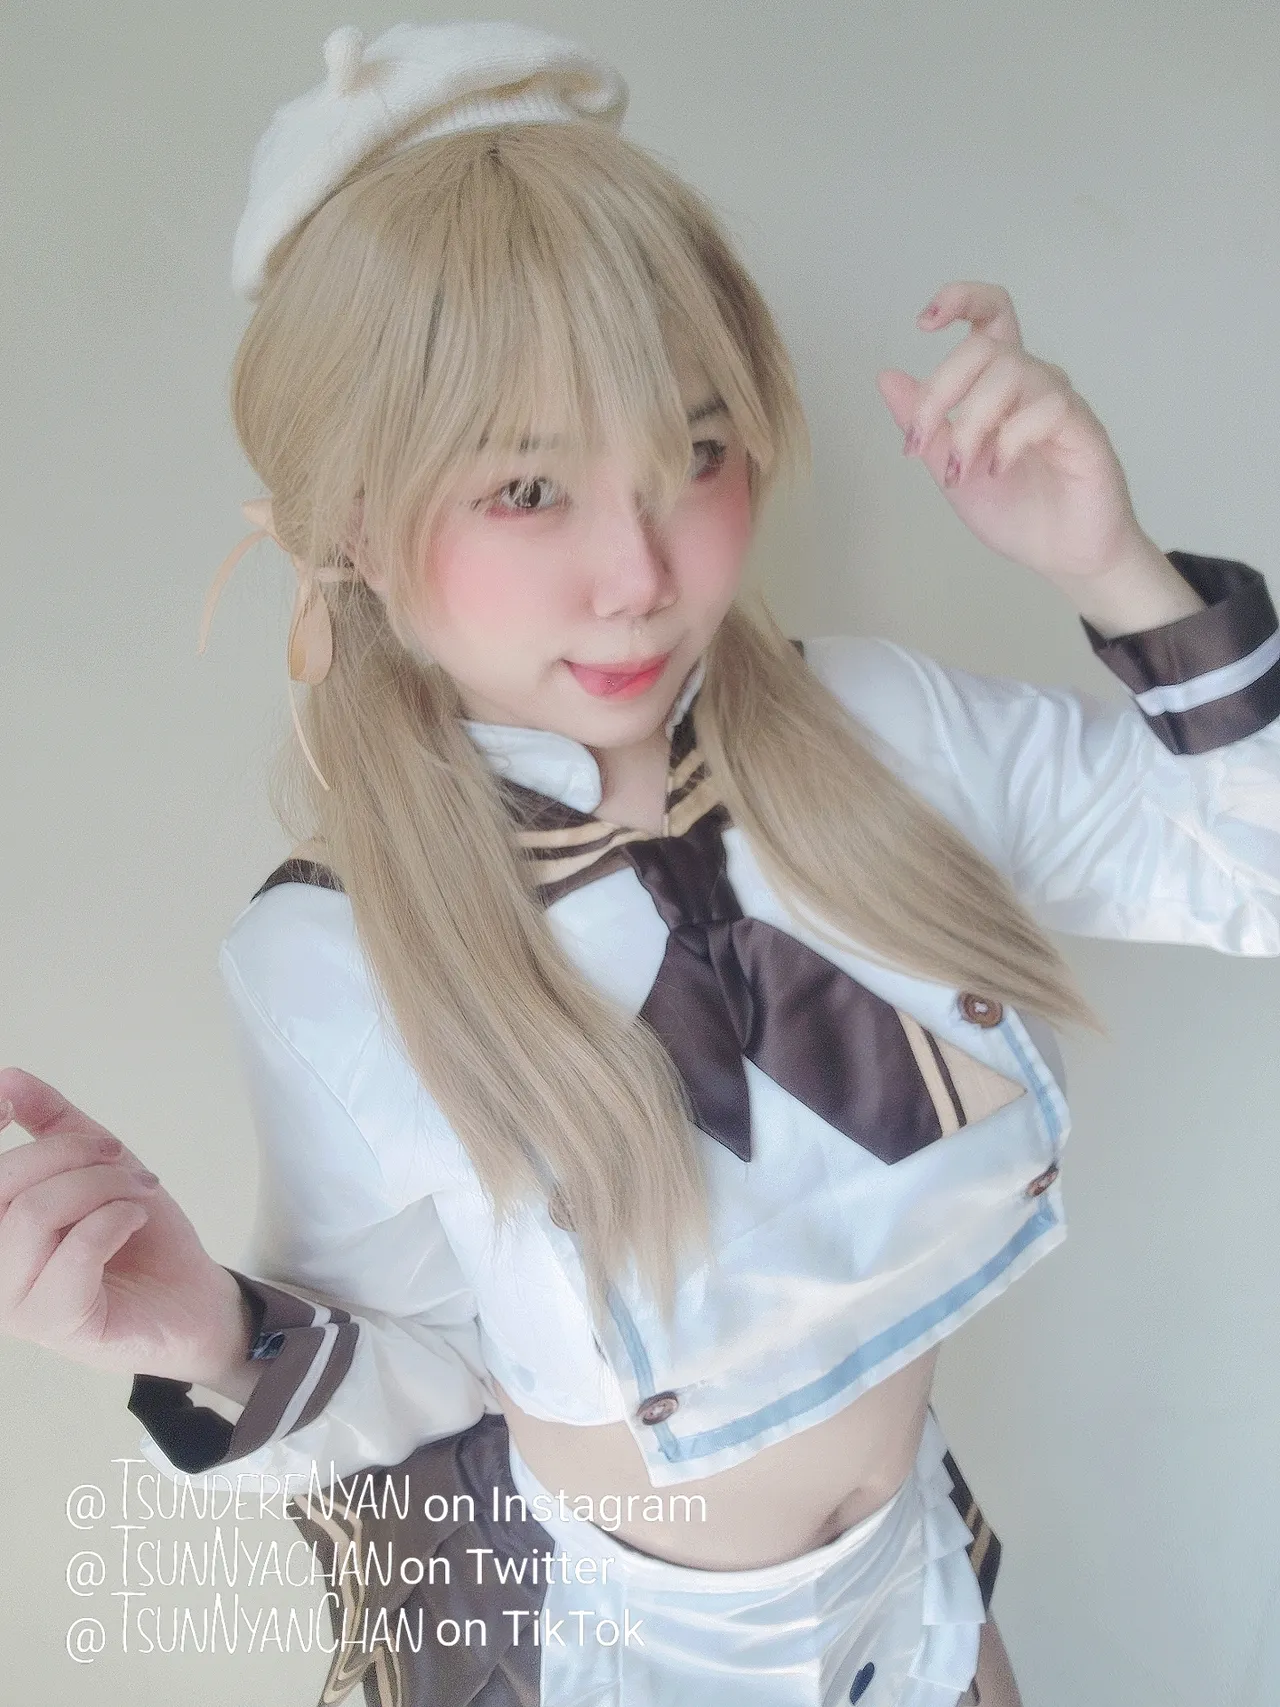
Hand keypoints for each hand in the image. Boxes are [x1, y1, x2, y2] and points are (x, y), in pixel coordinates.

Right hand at [0, 1068, 252, 1382]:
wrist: (192, 1295)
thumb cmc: (138, 1236)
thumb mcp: (99, 1163)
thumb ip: (52, 1124)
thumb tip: (10, 1078)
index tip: (9, 1104)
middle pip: (3, 1182)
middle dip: (72, 1154)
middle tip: (119, 1160)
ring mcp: (11, 1302)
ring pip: (35, 1212)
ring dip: (102, 1187)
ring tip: (135, 1194)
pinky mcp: (52, 1324)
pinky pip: (75, 1251)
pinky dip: (115, 1220)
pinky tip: (133, 1222)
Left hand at [877, 280, 1149, 585]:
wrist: (1063, 556)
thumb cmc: (1017, 511)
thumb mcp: (950, 468)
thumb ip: (924, 424)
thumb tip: (887, 377)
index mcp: (1001, 386)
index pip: (990, 315)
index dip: (960, 300)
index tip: (923, 324)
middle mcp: (1033, 383)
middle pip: (984, 346)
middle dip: (939, 390)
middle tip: (920, 442)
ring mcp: (1060, 402)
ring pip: (1010, 372)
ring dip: (971, 422)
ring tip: (962, 469)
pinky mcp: (1084, 428)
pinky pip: (1046, 407)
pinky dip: (1009, 439)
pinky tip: (999, 470)